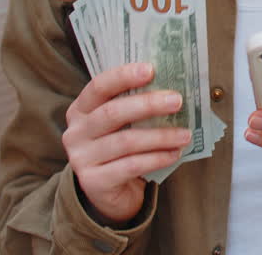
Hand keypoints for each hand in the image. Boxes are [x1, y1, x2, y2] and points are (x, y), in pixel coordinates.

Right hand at [62, 63, 191, 224]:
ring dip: (161, 136)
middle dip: (148, 104)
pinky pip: (131, 166)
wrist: (107, 191)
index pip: (98, 86)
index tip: (151, 69)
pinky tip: (174, 154)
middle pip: (113, 113)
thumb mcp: (121, 123)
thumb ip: (135, 104)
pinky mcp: (94, 181)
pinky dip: (157, 158)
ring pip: (126, 141)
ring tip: (185, 134)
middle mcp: (76, 133)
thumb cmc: (120, 147)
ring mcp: (81, 158)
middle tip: (177, 101)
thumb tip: (171, 87)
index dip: (123, 76)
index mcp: (81, 110)